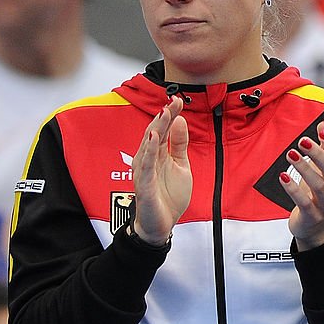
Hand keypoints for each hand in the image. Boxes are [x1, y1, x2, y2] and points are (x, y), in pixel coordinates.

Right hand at [132, 95, 191, 244]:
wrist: (162, 224)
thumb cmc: (168, 196)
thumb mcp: (181, 165)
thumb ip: (179, 144)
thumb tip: (180, 121)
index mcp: (158, 154)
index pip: (163, 130)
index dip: (170, 115)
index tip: (178, 100)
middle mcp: (148, 160)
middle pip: (154, 133)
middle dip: (164, 117)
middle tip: (173, 101)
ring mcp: (144, 172)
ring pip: (148, 146)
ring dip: (157, 128)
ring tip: (164, 113)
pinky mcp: (143, 185)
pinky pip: (145, 166)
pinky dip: (149, 151)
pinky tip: (154, 138)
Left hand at [279, 121, 323, 250]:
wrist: (317, 227)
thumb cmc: (321, 193)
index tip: (323, 131)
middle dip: (318, 153)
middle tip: (302, 141)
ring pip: (319, 185)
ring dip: (304, 168)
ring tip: (290, 154)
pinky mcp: (313, 215)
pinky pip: (304, 201)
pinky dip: (292, 188)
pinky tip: (283, 176)